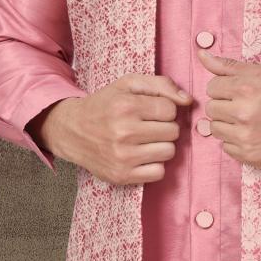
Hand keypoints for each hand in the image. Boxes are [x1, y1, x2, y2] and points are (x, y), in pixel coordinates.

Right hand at [29, 74, 192, 184]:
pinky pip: (159, 172)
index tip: (151, 110)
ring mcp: (123, 157)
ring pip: (169, 152)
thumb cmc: (105, 105)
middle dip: (165, 127)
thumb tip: (188, 100)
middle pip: (173, 132)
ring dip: (162, 145)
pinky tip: (142, 155)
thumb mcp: (128, 84)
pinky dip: (154, 164)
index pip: (171, 110)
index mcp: (126, 106)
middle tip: (148, 125)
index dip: (164, 109)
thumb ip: (161, 85)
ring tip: (146, 140)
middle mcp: (124, 132)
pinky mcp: (122, 176)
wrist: (72, 130)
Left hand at [196, 49, 260, 169]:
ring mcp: (245, 138)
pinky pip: (227, 148)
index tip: (241, 92)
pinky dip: (237, 142)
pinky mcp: (250, 157)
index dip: (226, 89)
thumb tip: (201, 55)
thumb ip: (228, 66)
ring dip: (228, 125)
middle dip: (226, 106)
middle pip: (212, 109)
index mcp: (245, 88)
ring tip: (250, 121)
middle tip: (247, 106)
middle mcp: (243, 113)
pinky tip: (254, 135)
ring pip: (216, 129)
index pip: (212, 87)